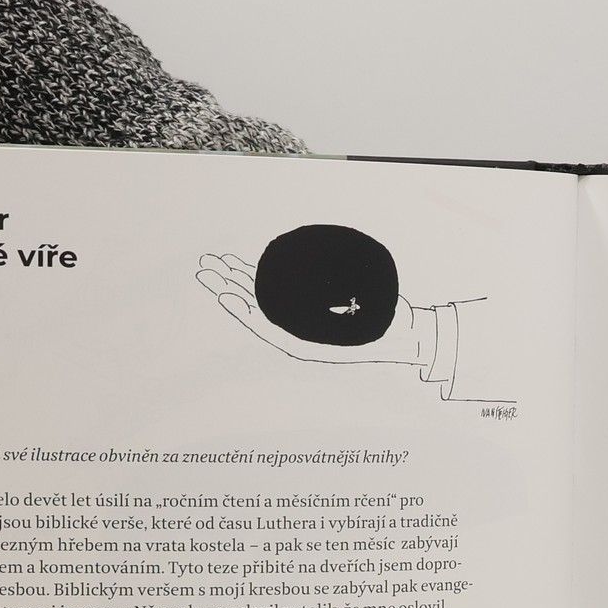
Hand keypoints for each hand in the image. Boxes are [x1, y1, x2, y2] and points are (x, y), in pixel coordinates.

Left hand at [196, 253, 431, 368]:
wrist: (402, 335)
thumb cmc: (389, 332)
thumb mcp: (373, 323)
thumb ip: (352, 316)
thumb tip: (343, 303)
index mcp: (310, 343)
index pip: (270, 328)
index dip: (246, 313)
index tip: (226, 296)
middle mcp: (299, 332)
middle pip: (256, 309)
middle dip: (229, 287)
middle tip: (205, 268)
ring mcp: (301, 318)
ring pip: (260, 299)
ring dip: (235, 280)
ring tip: (212, 263)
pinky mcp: (305, 306)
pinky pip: (275, 292)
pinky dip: (258, 278)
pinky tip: (242, 267)